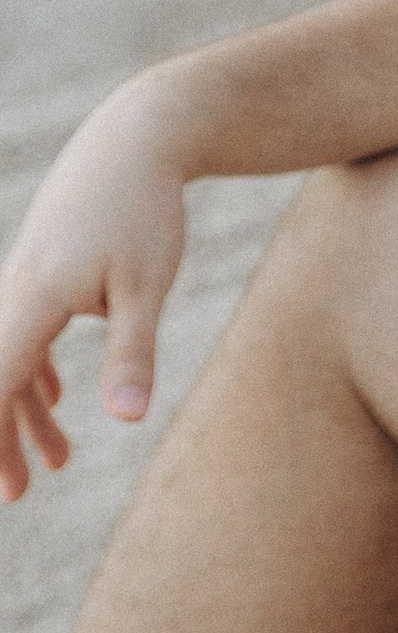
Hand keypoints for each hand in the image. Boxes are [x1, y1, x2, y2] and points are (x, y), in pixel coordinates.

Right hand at [0, 77, 191, 501]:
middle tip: (17, 495)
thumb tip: (126, 420)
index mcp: (36, 299)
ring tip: (56, 461)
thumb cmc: (147, 210)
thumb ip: (133, 354)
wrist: (138, 137)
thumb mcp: (148, 286)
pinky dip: (33, 373)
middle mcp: (17, 290)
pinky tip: (53, 403)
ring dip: (22, 411)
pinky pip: (24, 333)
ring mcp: (27, 279)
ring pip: (9, 357)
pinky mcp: (46, 270)